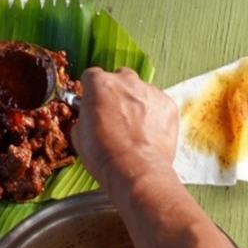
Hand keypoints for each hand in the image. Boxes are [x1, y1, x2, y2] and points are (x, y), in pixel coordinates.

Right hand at [71, 68, 179, 193]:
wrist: (136, 171)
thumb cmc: (103, 154)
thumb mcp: (79, 135)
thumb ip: (84, 116)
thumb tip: (88, 117)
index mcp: (99, 83)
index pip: (92, 76)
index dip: (92, 91)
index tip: (93, 103)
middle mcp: (126, 80)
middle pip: (119, 78)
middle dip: (116, 93)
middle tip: (115, 116)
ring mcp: (149, 91)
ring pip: (140, 91)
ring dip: (136, 104)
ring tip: (134, 130)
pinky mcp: (168, 104)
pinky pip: (158, 104)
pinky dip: (154, 115)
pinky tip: (149, 134)